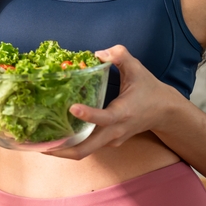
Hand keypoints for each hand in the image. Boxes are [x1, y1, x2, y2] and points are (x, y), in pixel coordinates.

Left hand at [42, 45, 179, 159]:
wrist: (165, 112)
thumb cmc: (149, 89)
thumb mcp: (137, 68)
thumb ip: (119, 55)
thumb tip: (98, 53)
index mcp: (122, 113)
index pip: (104, 118)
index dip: (88, 115)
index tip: (71, 107)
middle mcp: (115, 131)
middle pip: (86, 150)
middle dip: (62, 150)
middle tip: (40, 145)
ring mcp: (111, 140)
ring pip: (84, 152)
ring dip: (63, 151)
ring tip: (39, 144)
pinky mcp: (109, 142)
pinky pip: (87, 147)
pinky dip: (70, 145)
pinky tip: (54, 138)